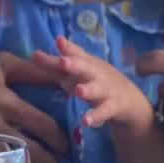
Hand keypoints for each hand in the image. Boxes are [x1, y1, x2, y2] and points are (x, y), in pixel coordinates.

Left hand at [35, 37, 153, 135]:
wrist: (129, 99)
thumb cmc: (96, 80)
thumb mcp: (79, 71)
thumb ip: (56, 65)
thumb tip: (33, 53)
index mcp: (86, 63)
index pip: (73, 55)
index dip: (66, 48)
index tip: (57, 41)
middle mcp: (95, 73)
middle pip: (85, 68)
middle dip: (74, 64)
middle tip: (63, 61)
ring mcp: (105, 90)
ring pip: (96, 89)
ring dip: (87, 90)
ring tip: (79, 91)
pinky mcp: (112, 107)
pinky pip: (104, 112)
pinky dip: (96, 117)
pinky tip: (86, 122)